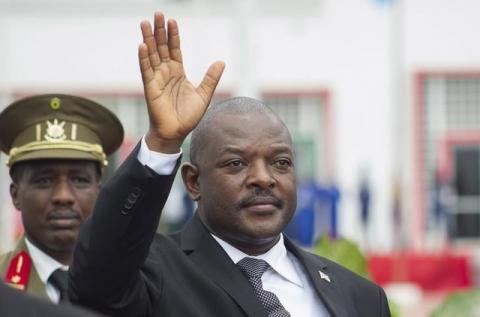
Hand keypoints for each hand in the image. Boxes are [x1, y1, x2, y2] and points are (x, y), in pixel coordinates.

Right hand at [139, 12, 224, 152]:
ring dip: (148, 39)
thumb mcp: (203, 95)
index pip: (175, 49)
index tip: (172, 20)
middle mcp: (166, 73)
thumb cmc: (188, 117)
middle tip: (157, 13)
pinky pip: (146, 70)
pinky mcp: (150, 88)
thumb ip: (210, 78)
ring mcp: (157, 79)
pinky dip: (144, 58)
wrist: (177, 133)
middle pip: (162, 47)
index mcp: (178, 73)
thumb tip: (221, 62)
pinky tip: (142, 45)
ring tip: (145, 23)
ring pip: (152, 55)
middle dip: (159, 31)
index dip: (174, 35)